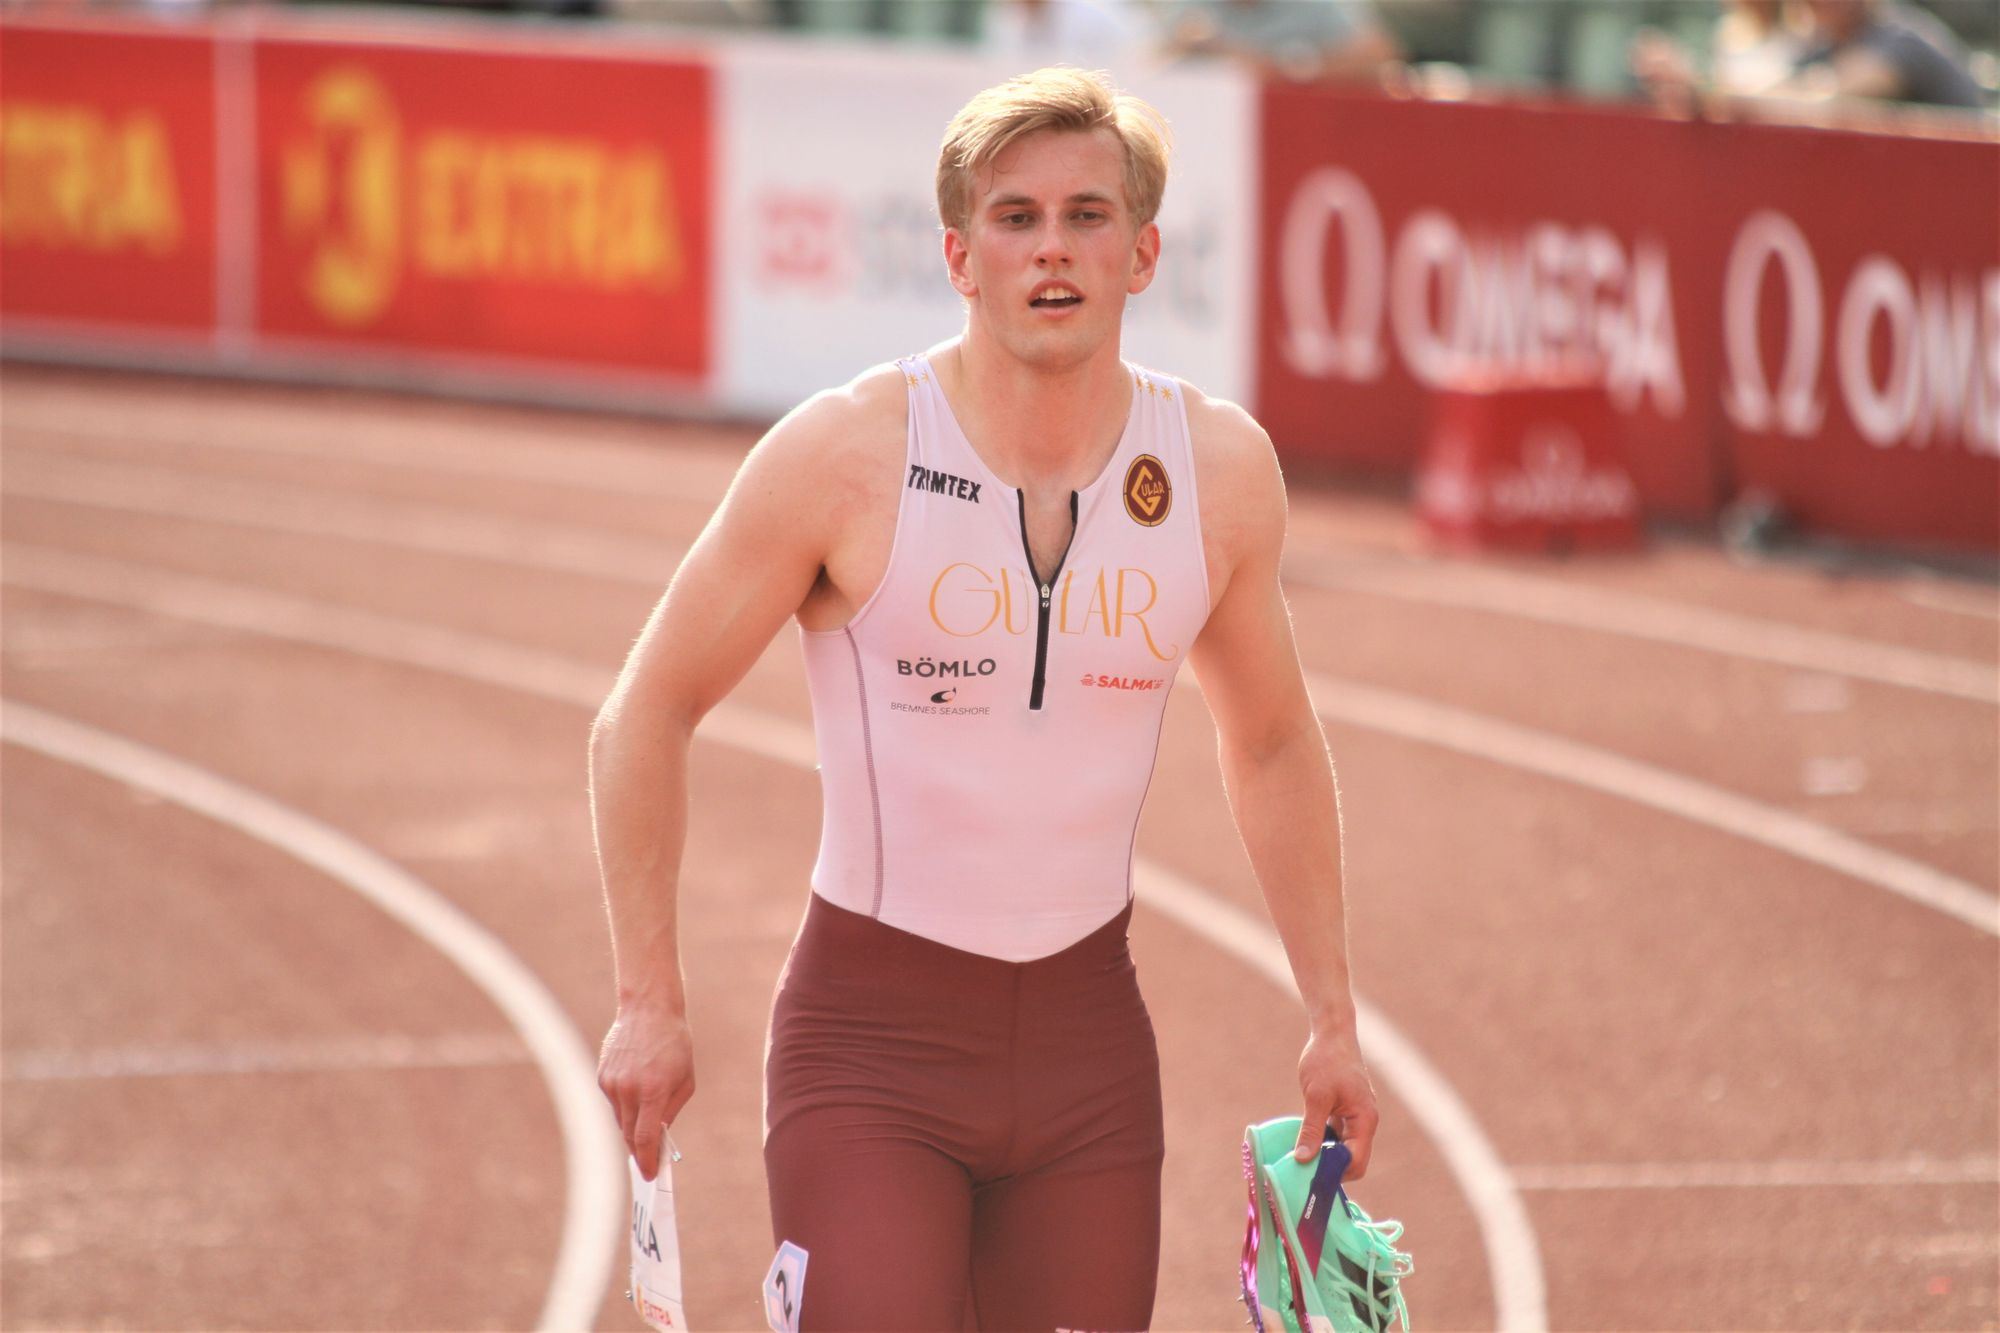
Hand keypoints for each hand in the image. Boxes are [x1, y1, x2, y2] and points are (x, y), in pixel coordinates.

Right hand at [597, 1000, 694, 1179]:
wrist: (649, 1010)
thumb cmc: (675, 1044)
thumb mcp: (686, 1080)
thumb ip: (672, 1110)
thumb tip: (659, 1135)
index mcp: (653, 1091)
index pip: (645, 1138)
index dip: (647, 1160)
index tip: (649, 1175)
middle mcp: (628, 1090)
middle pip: (629, 1135)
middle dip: (639, 1150)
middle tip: (648, 1161)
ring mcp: (611, 1084)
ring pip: (620, 1120)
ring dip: (631, 1128)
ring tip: (644, 1130)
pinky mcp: (602, 1077)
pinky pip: (613, 1103)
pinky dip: (624, 1108)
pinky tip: (635, 1099)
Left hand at [1293, 1026, 1379, 1178]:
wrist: (1332, 1033)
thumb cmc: (1326, 1060)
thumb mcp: (1316, 1096)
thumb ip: (1312, 1129)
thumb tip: (1303, 1159)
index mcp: (1364, 1120)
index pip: (1356, 1161)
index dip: (1336, 1173)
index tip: (1310, 1177)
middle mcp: (1364, 1122)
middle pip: (1352, 1159)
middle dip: (1331, 1168)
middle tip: (1303, 1172)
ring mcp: (1355, 1117)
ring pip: (1343, 1148)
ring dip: (1326, 1156)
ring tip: (1301, 1160)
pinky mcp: (1344, 1111)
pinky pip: (1336, 1135)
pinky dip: (1324, 1142)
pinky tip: (1305, 1141)